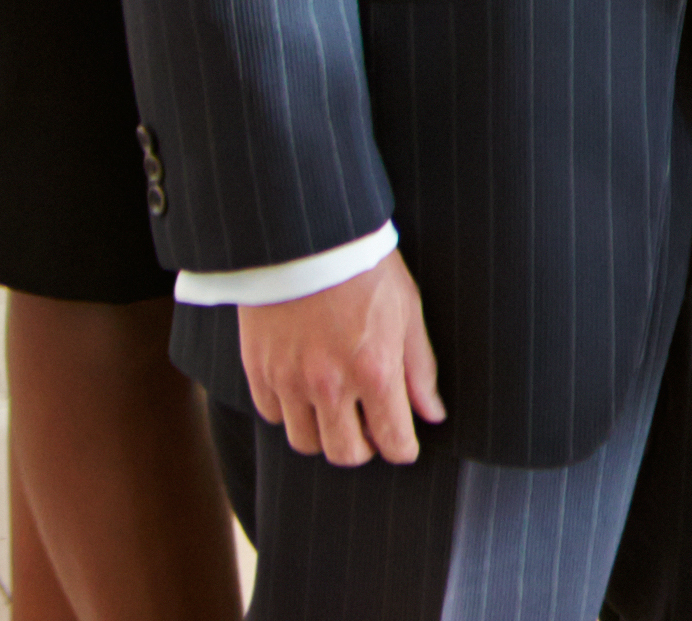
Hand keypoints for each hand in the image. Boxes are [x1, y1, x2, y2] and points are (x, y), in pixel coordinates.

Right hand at [238, 250, 442, 466]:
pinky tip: (304, 388)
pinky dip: (289, 411)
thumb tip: (432, 414)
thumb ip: (419, 370)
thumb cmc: (367, 270)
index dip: (403, 450)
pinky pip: (272, 415)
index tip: (404, 445)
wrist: (308, 239)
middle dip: (363, 448)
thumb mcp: (408, 312)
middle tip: (370, 427)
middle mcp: (330, 386)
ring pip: (305, 442)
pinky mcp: (259, 371)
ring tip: (337, 409)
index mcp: (375, 371)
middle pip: (344, 453)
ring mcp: (290, 381)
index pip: (392, 441)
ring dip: (324, 433)